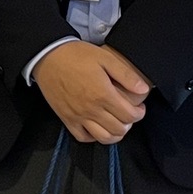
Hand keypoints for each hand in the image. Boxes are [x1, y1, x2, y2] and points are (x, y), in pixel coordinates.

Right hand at [33, 42, 150, 144]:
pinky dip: (93, 137)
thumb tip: (143, 89)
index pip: (130, 115)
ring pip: (103, 137)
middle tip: (129, 115)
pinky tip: (97, 128)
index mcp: (103, 94)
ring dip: (114, 134)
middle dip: (129, 124)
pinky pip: (83, 137)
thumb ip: (126, 75)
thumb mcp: (105, 58)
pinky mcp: (67, 118)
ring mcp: (78, 116)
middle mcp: (92, 109)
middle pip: (119, 129)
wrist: (48, 57)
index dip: (139, 114)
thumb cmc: (76, 55)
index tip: (139, 108)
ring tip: (117, 124)